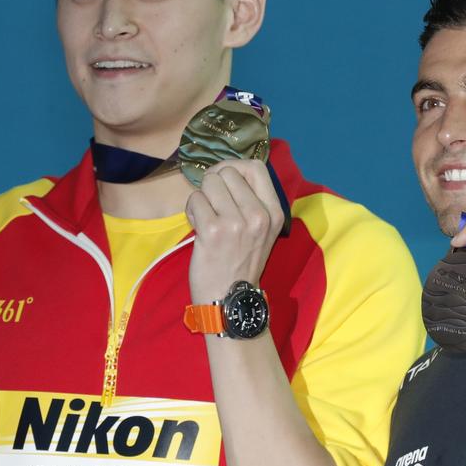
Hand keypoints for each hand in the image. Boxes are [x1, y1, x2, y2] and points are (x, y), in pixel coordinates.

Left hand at [185, 159, 283, 305]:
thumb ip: (251, 202)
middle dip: (213, 184)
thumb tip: (226, 171)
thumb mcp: (261, 231)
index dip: (233, 166)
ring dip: (201, 197)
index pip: (256, 167)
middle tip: (210, 204)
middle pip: (228, 172)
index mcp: (274, 213)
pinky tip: (197, 226)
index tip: (223, 180)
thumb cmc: (240, 263)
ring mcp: (237, 223)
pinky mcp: (213, 231)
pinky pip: (195, 200)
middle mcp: (259, 215)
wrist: (229, 299)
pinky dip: (191, 210)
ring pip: (210, 183)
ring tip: (204, 216)